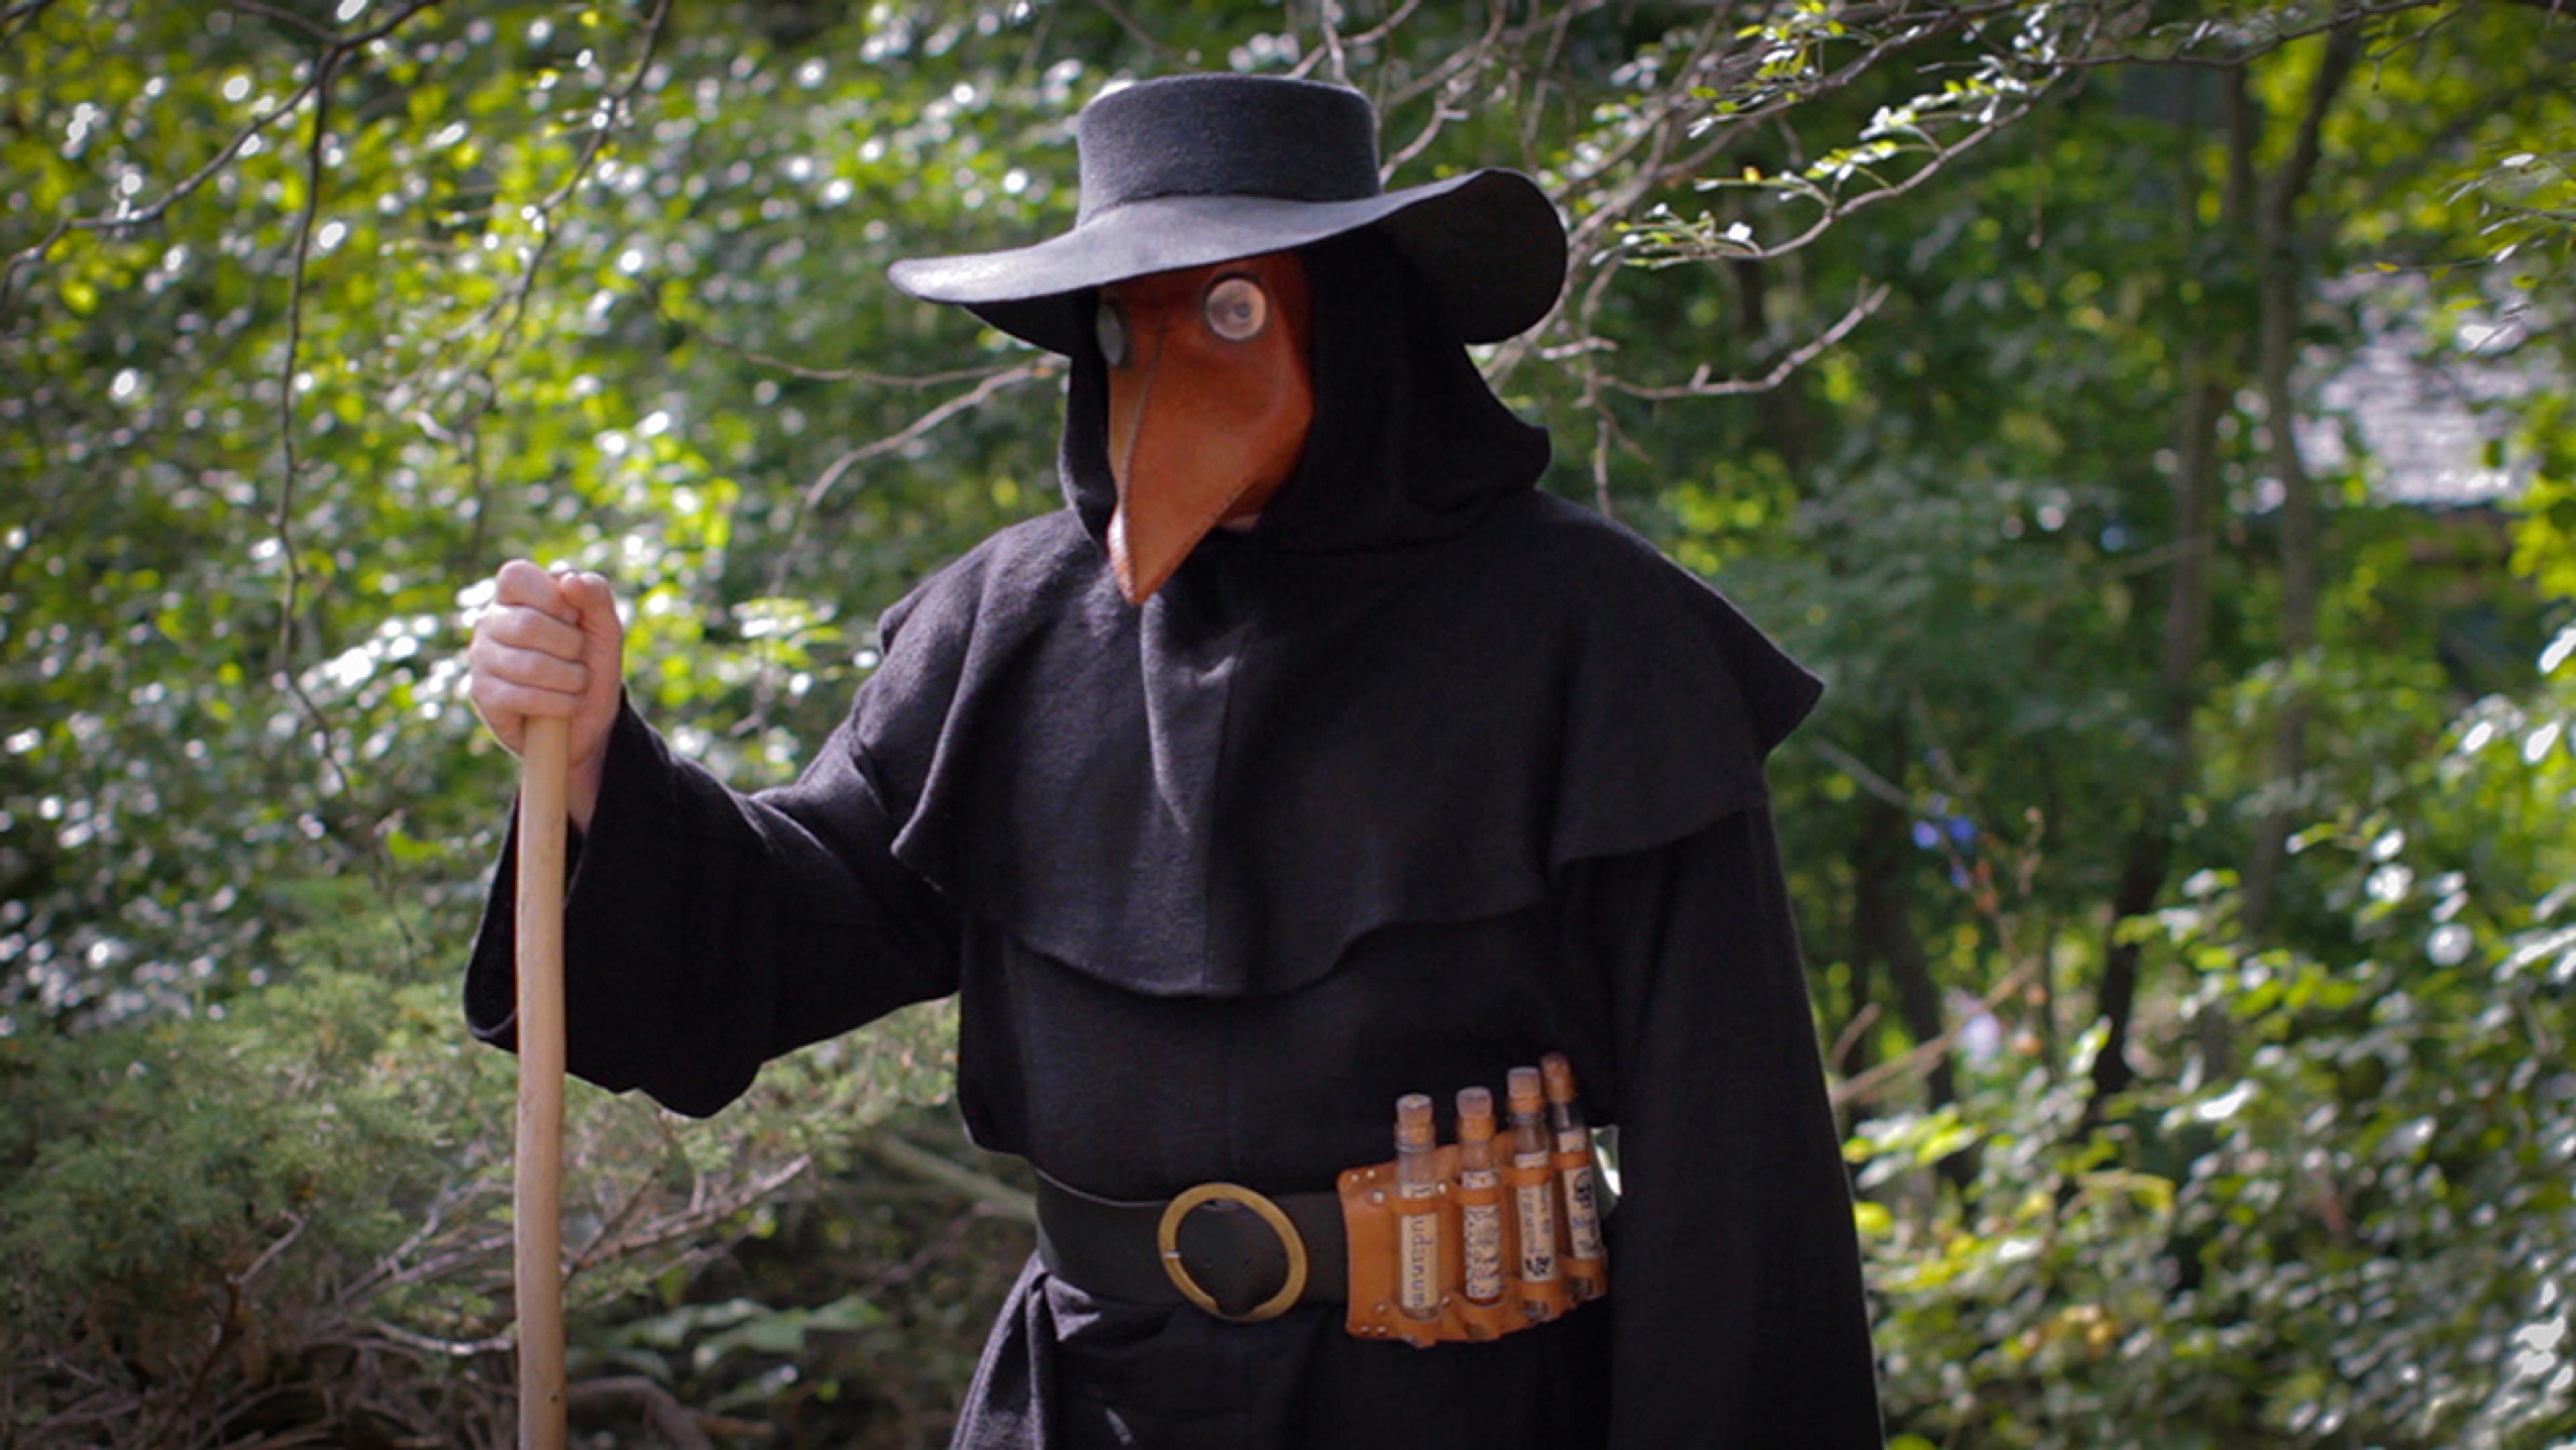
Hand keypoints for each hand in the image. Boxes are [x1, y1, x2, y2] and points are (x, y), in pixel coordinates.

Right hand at [467, 560, 622, 829]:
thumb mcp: (605, 627)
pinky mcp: (482, 694)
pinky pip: (522, 696)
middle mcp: (490, 622)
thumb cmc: (591, 663)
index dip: (551, 597)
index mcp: (515, 596)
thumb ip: (595, 595)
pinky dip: (559, 703)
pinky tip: (566, 704)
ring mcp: (481, 658)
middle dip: (570, 646)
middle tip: (579, 658)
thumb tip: (570, 579)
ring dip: (570, 679)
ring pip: (528, 665)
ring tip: (576, 683)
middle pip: (527, 624)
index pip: (515, 576)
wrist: (588, 719)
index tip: (572, 617)